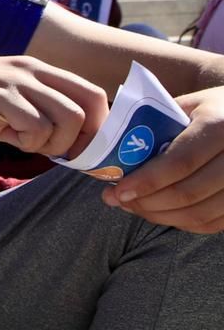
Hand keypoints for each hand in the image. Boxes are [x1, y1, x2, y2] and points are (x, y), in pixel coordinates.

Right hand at [0, 56, 105, 156]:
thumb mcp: (4, 105)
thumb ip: (34, 118)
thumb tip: (63, 146)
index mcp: (38, 70)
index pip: (93, 94)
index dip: (97, 126)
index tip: (78, 148)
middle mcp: (33, 70)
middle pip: (91, 106)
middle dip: (83, 138)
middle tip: (58, 153)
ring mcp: (16, 81)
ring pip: (69, 118)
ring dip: (54, 142)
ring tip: (27, 143)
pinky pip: (36, 126)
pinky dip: (30, 142)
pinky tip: (9, 139)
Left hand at [104, 86, 223, 232]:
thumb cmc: (213, 109)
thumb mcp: (188, 106)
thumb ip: (158, 127)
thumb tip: (116, 157)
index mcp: (219, 126)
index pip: (180, 162)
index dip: (147, 181)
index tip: (118, 191)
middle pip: (188, 192)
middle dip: (147, 202)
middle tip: (118, 201)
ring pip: (200, 214)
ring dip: (161, 216)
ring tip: (134, 207)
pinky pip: (212, 223)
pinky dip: (183, 223)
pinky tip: (162, 213)